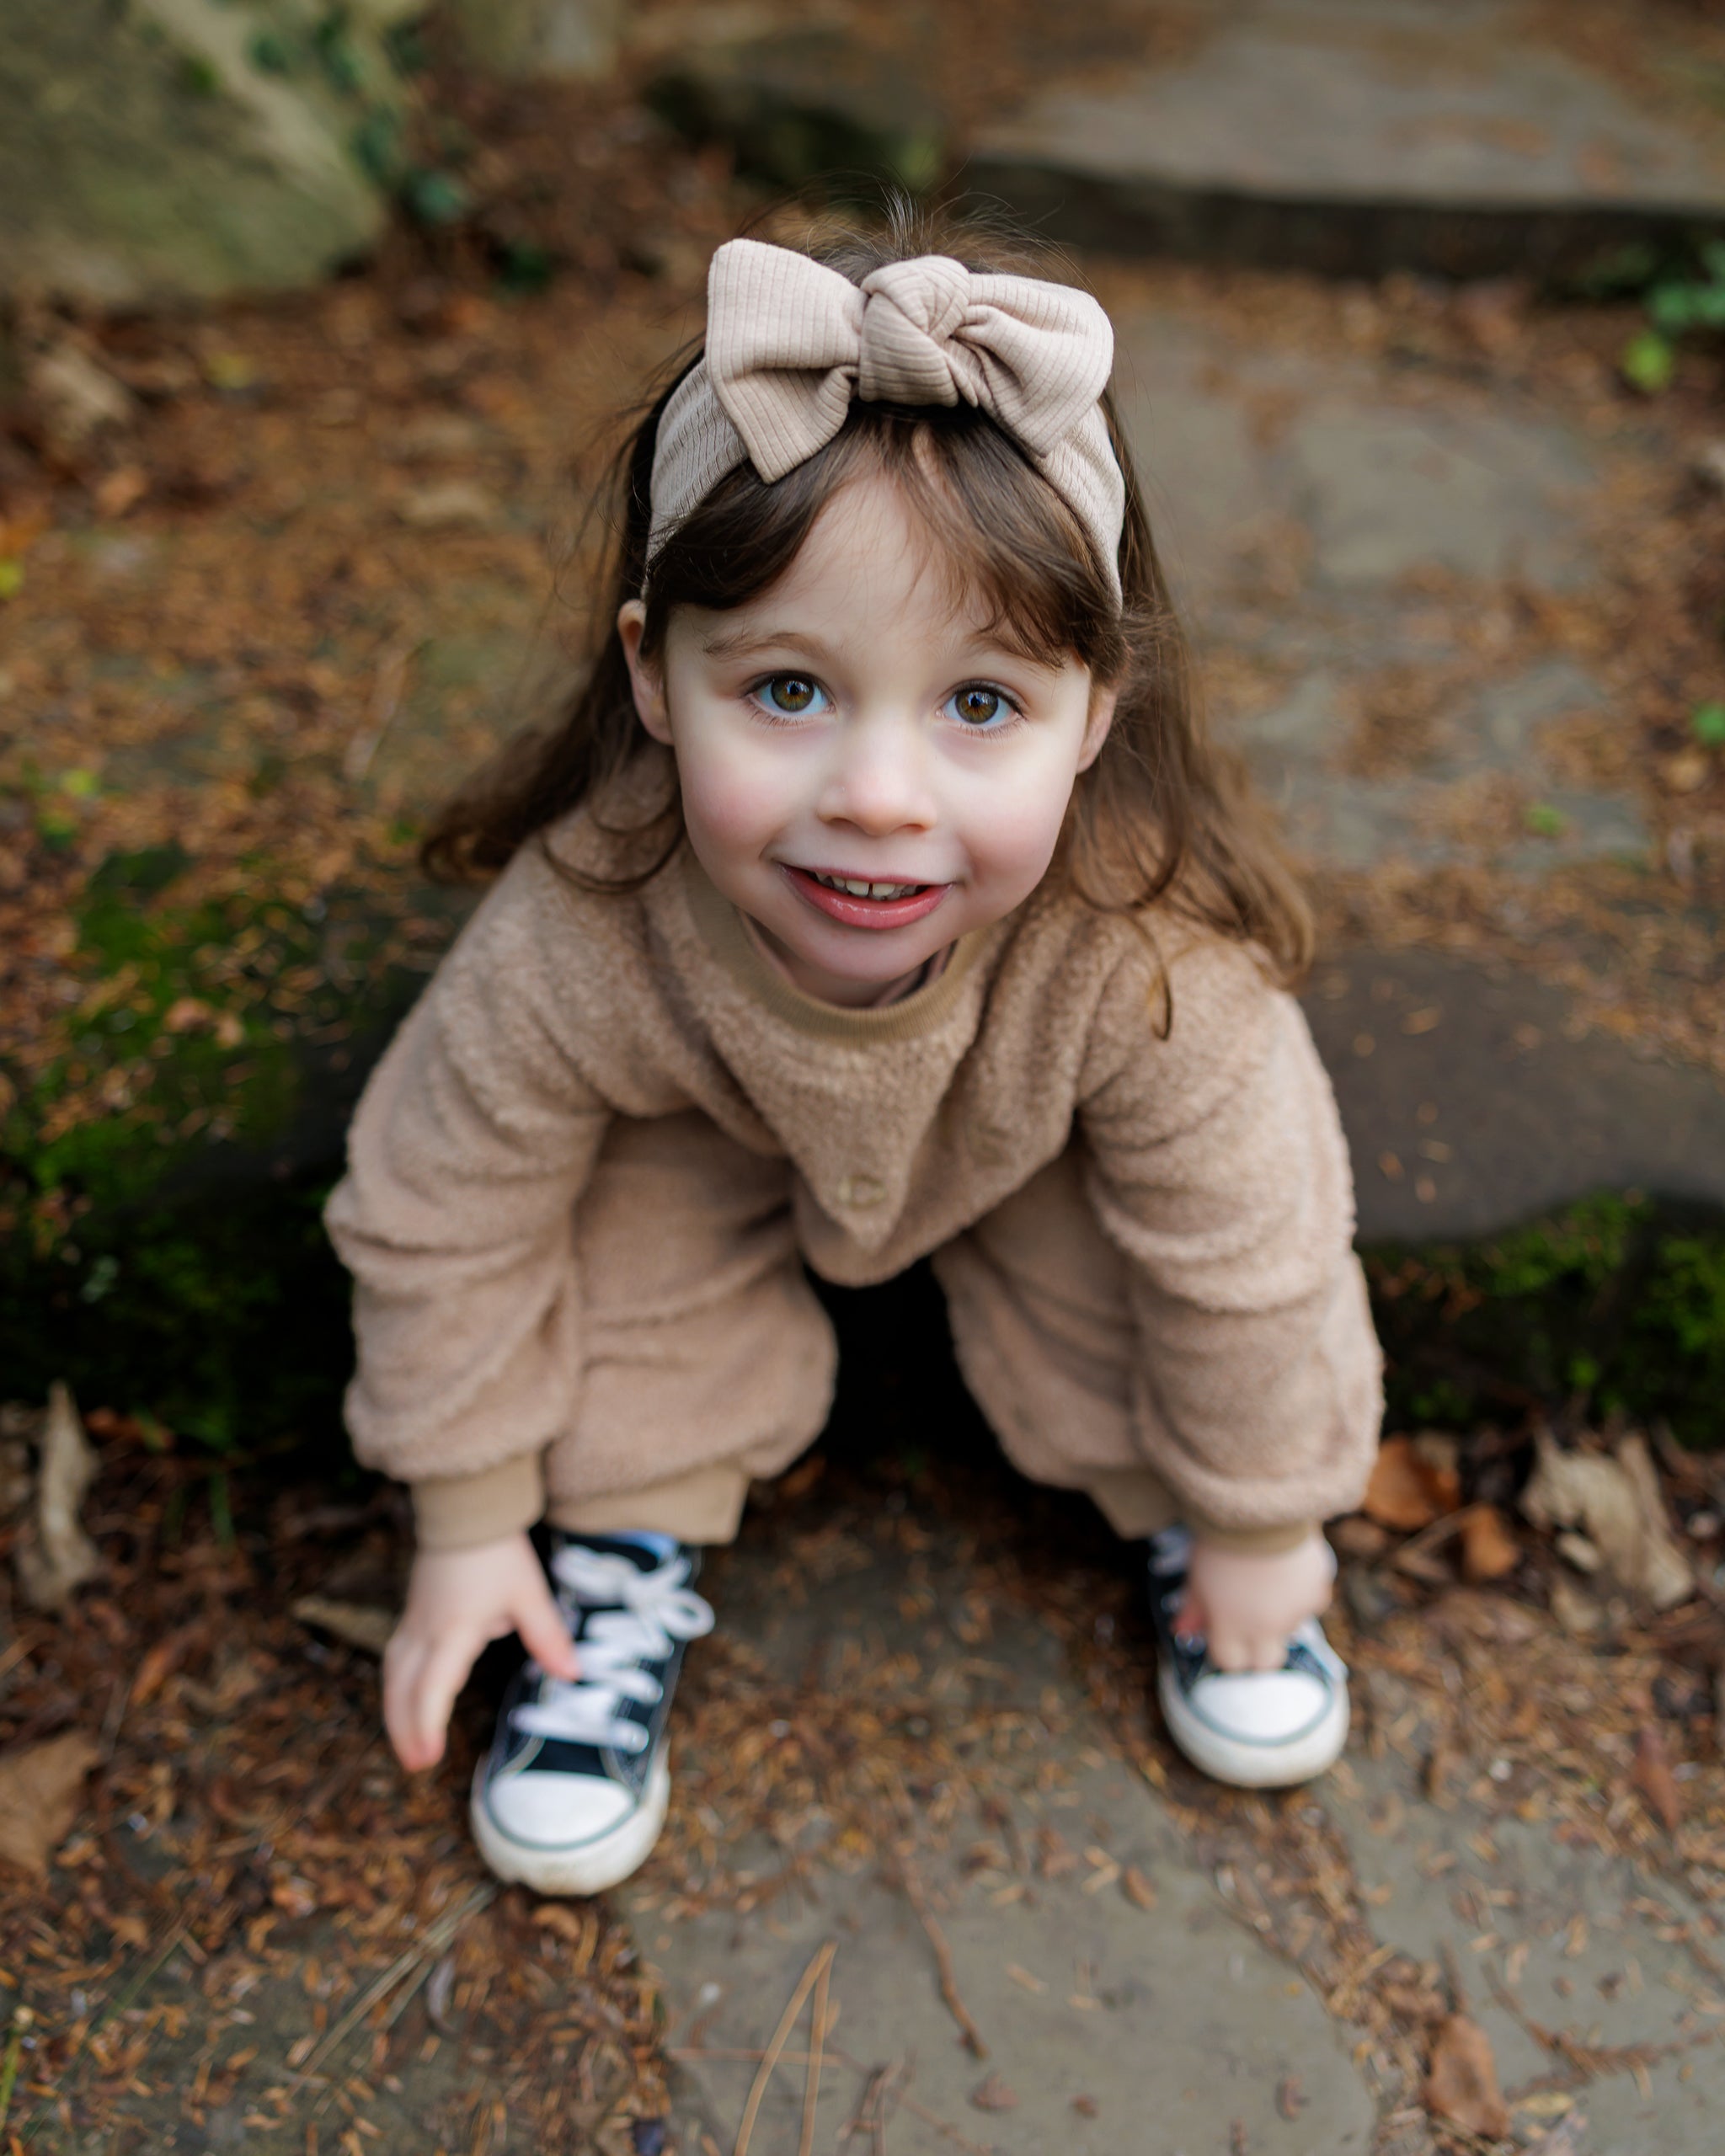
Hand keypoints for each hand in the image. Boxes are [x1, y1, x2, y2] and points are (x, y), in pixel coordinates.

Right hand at [383, 1531, 578, 1770]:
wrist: (466, 1509)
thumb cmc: (498, 1550)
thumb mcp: (529, 1593)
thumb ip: (547, 1637)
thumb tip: (572, 1675)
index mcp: (453, 1630)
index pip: (432, 1687)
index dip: (428, 1724)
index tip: (430, 1755)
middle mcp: (425, 1630)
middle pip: (402, 1688)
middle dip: (405, 1729)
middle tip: (417, 1764)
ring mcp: (414, 1619)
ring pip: (393, 1673)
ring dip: (396, 1710)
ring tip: (408, 1744)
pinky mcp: (413, 1611)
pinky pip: (396, 1657)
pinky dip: (397, 1686)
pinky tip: (406, 1699)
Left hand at [1176, 1530, 1333, 1673]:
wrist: (1259, 1508)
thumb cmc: (1220, 1539)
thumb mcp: (1197, 1574)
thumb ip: (1193, 1607)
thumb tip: (1181, 1632)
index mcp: (1229, 1626)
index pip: (1228, 1662)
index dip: (1226, 1648)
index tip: (1223, 1633)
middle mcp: (1265, 1628)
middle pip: (1266, 1663)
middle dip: (1259, 1650)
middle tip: (1251, 1622)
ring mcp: (1294, 1613)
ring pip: (1290, 1628)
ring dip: (1281, 1614)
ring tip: (1267, 1577)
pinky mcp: (1317, 1592)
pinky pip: (1313, 1602)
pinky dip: (1304, 1592)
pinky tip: (1291, 1567)